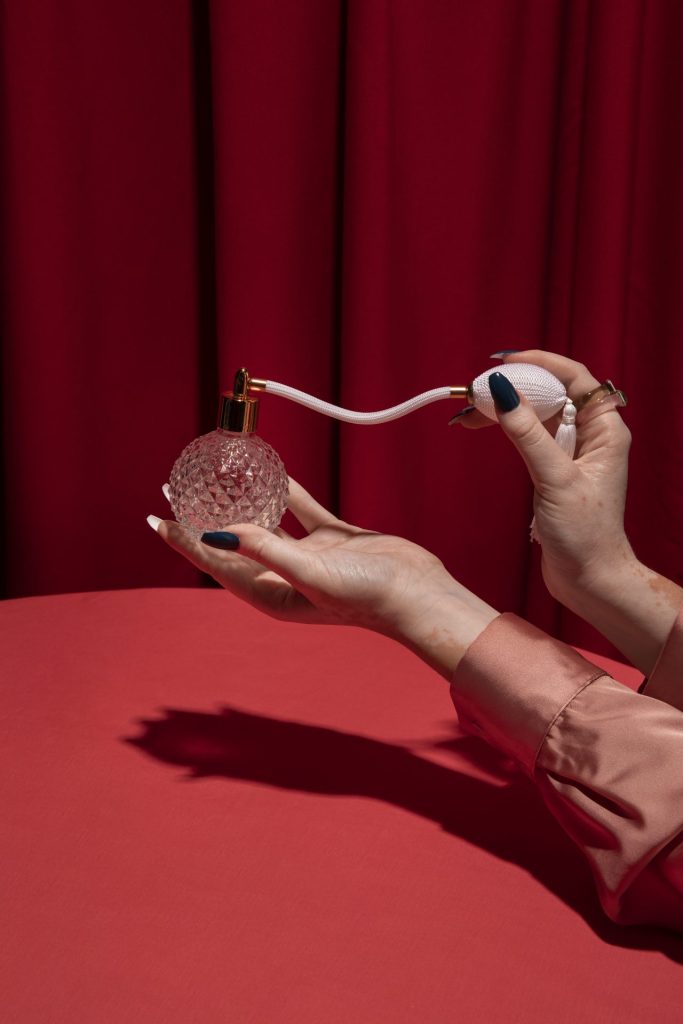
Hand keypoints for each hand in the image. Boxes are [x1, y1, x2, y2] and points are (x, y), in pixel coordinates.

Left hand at [148, 478, 497, 678]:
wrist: (417, 594)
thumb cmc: (366, 596)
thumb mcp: (310, 573)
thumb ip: (265, 550)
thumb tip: (219, 531)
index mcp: (269, 593)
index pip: (215, 560)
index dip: (184, 539)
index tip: (157, 517)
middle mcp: (283, 576)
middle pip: (231, 540)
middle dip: (202, 516)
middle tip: (174, 489)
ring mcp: (308, 557)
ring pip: (265, 522)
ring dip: (241, 500)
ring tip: (217, 477)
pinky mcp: (332, 541)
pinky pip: (300, 510)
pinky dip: (286, 491)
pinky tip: (272, 471)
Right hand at [461, 350, 681, 670]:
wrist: (588, 578)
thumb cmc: (585, 534)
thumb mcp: (555, 479)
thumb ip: (528, 434)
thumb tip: (504, 392)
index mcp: (605, 429)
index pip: (575, 377)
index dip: (541, 362)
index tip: (505, 361)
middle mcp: (591, 435)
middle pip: (551, 391)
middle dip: (513, 386)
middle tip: (476, 391)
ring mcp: (571, 452)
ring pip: (535, 413)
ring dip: (504, 408)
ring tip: (470, 412)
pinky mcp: (553, 468)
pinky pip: (528, 434)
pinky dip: (505, 428)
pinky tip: (482, 427)